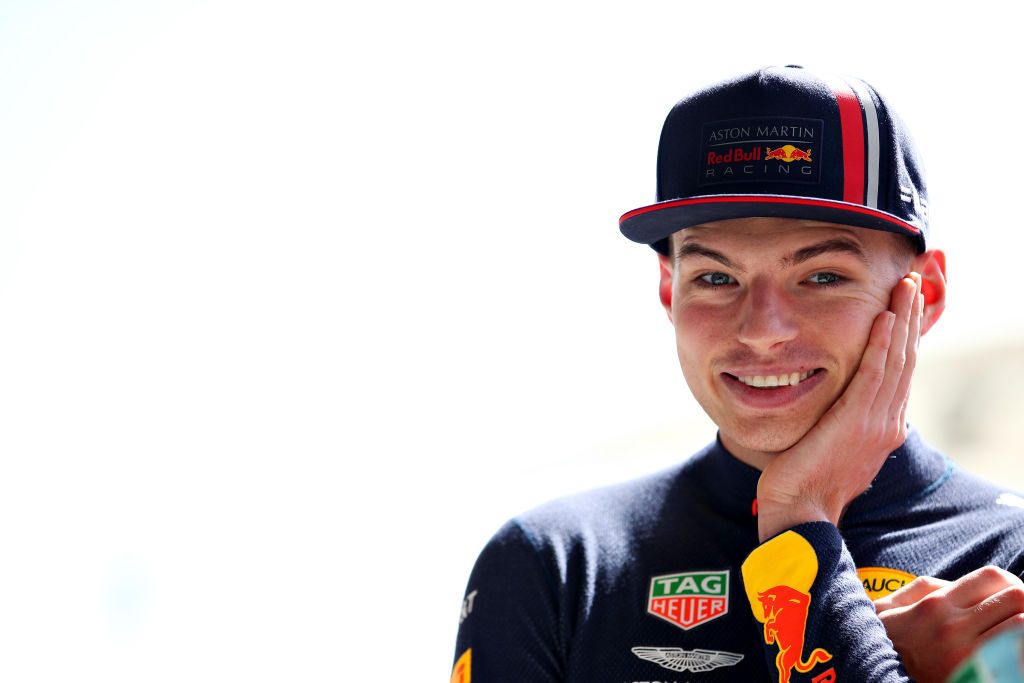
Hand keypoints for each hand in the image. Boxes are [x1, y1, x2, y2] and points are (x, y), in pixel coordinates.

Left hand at [756, 273, 922, 540]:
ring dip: (900, 319)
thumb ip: (840, 422)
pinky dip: (880, 345)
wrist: (800, 513)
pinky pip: (872, 375)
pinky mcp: (855, 422)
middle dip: (909, 317)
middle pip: (904, 358)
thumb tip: (836, 407)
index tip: (903, 304)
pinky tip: (883, 318)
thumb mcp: (831, 446)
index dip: (903, 335)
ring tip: (904, 286)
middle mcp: (886, 422)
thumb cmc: (804, 483)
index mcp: (881, 426)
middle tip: (911, 280)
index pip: (899, 370)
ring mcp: (875, 422)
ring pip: (895, 360)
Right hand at [874, 567, 1023, 681]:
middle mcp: (952, 626)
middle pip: (1016, 597)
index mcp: (935, 604)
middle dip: (1023, 604)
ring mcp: (966, 655)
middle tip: (1016, 617)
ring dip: (1022, 628)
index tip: (1007, 600)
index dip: (1010, 584)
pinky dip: (1018, 651)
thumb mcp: (890, 609)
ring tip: (1013, 637)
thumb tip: (959, 584)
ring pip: (1022, 625)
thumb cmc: (885, 644)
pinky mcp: (974, 678)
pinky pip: (1015, 657)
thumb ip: (924, 589)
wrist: (871, 676)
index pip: (992, 577)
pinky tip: (1009, 655)